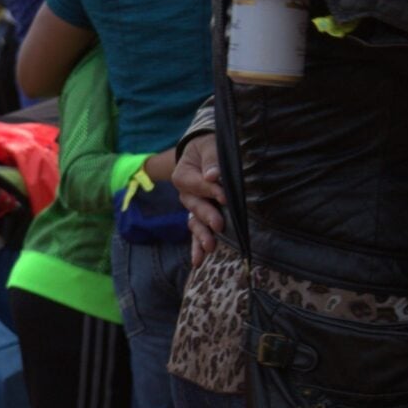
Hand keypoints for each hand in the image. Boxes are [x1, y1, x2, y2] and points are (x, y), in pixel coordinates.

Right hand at [173, 134, 225, 264]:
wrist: (205, 153)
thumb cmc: (209, 148)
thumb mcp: (209, 146)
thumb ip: (211, 159)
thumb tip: (213, 175)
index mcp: (183, 175)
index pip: (195, 184)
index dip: (209, 190)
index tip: (224, 197)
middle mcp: (186, 194)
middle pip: (194, 206)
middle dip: (206, 216)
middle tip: (218, 224)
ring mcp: (193, 208)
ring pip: (194, 223)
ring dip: (201, 235)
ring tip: (209, 247)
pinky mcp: (201, 218)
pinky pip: (197, 233)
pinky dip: (197, 247)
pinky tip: (198, 261)